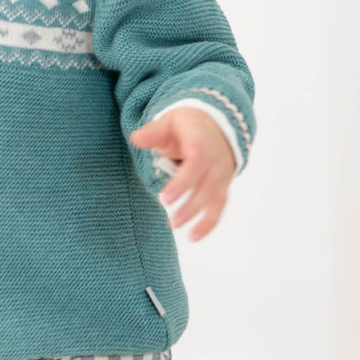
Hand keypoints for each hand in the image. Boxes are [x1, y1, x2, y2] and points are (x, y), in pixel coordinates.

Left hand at [129, 107, 235, 241]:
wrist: (217, 125)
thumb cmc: (186, 126)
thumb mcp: (168, 123)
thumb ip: (153, 133)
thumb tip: (136, 138)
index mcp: (201, 142)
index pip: (196, 162)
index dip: (183, 182)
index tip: (166, 198)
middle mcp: (215, 160)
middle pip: (205, 185)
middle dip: (189, 205)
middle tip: (171, 220)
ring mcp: (221, 174)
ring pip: (214, 198)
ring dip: (199, 217)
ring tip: (176, 228)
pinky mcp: (223, 186)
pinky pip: (219, 206)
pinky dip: (209, 223)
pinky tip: (193, 237)